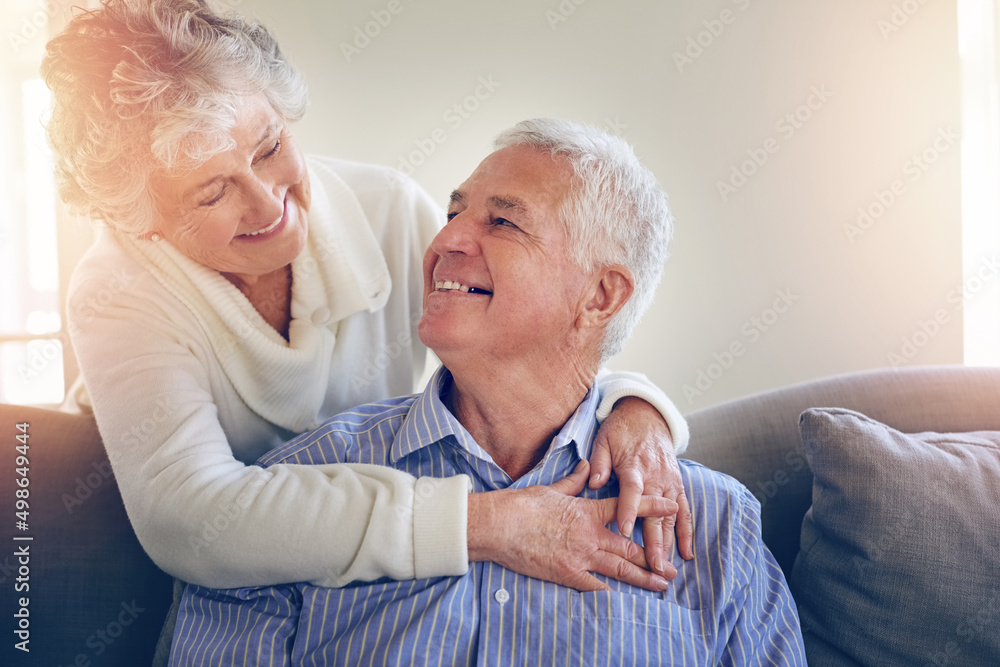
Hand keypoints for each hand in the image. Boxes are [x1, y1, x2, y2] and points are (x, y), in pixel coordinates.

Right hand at [467, 461, 677, 591]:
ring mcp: (580, 557)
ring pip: (620, 568)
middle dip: (654, 557)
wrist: (500, 526)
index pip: (627, 508)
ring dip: (643, 577)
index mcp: (588, 512)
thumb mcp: (552, 488)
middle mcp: (590, 535)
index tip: (672, 507)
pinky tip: (627, 601)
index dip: (652, 508)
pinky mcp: (567, 574)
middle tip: (671, 567)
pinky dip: (613, 594)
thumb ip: (575, 481)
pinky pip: (596, 587)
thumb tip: (586, 465)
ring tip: (661, 584)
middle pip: (630, 546)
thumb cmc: (523, 505)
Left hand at [589, 396, 694, 576]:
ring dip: (670, 543)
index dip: (629, 510)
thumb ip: (599, 462)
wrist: (647, 416)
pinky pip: (684, 512)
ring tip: (667, 568)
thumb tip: (593, 482)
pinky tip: (686, 553)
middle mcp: (655, 477)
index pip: (632, 491)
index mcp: (634, 466)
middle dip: (654, 540)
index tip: (625, 530)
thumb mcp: (603, 440)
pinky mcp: (677, 486)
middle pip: (655, 512)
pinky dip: (686, 532)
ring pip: (670, 517)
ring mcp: (669, 483)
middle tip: (653, 566)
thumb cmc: (620, 431)